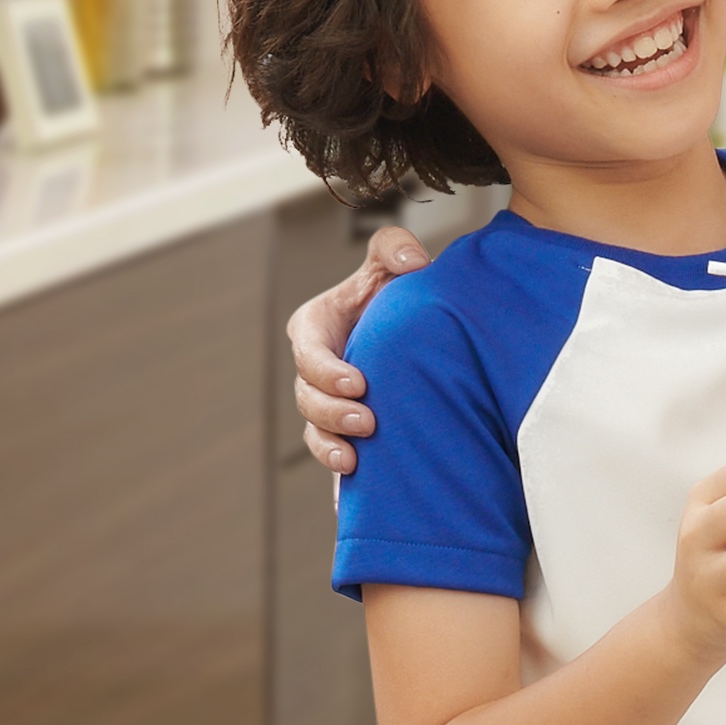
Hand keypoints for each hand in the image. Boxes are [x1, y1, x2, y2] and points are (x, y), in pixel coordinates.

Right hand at [293, 224, 430, 470]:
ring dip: (330, 443)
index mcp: (317, 326)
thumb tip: (413, 262)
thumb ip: (395, 249)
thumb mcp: (392, 263)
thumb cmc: (395, 293)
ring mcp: (326, 399)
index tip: (358, 382)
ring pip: (314, 427)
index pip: (309, 351)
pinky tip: (354, 475)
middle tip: (366, 421)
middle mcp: (315, 366)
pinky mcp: (341, 425)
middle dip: (331, 411)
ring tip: (354, 457)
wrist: (417, 331)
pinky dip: (335, 462)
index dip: (327, 371)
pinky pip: (328, 448)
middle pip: (307, 396)